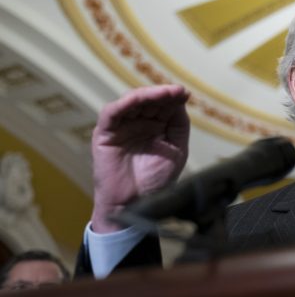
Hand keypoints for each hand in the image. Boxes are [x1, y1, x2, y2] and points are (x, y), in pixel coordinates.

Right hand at [90, 84, 190, 232]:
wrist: (135, 204)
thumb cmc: (155, 180)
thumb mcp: (176, 150)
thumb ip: (178, 125)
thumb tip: (180, 100)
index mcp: (156, 126)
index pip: (164, 105)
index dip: (174, 97)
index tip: (186, 93)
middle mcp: (138, 122)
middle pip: (149, 100)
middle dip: (163, 94)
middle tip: (177, 91)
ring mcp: (121, 126)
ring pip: (131, 101)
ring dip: (147, 94)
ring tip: (164, 93)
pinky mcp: (105, 133)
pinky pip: (111, 113)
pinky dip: (123, 103)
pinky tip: (137, 99)